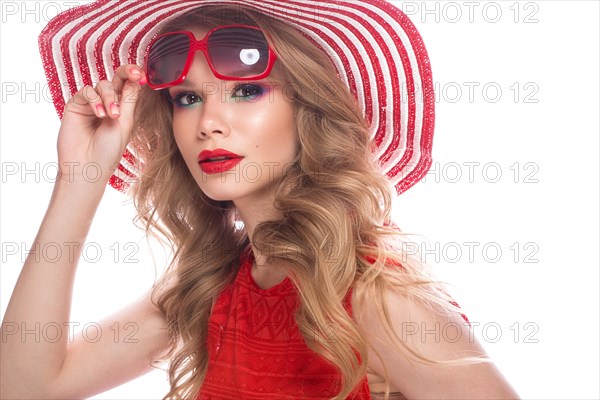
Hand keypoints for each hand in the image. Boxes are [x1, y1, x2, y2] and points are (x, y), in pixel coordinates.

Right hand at [56, 64, 145, 185]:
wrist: (88, 166)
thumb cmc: (109, 150)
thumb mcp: (125, 124)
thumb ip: (128, 101)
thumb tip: (136, 79)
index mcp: (123, 108)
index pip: (129, 86)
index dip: (135, 75)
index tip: (142, 73)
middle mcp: (107, 103)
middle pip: (116, 79)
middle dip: (126, 73)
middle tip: (135, 74)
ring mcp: (91, 104)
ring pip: (102, 85)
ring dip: (109, 97)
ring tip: (112, 116)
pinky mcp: (76, 106)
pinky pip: (86, 91)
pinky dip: (94, 99)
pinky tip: (99, 114)